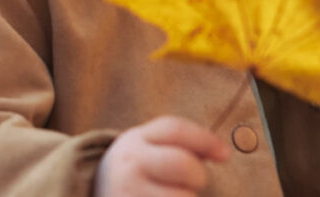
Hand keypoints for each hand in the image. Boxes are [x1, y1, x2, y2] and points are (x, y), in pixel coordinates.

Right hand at [94, 116, 229, 196]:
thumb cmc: (135, 169)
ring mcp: (130, 194)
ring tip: (171, 195)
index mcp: (135, 141)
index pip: (173, 130)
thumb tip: (221, 152)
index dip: (205, 139)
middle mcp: (130, 165)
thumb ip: (179, 143)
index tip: (224, 154)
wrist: (95, 191)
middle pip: (182, 164)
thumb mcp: (146, 146)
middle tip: (193, 182)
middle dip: (198, 175)